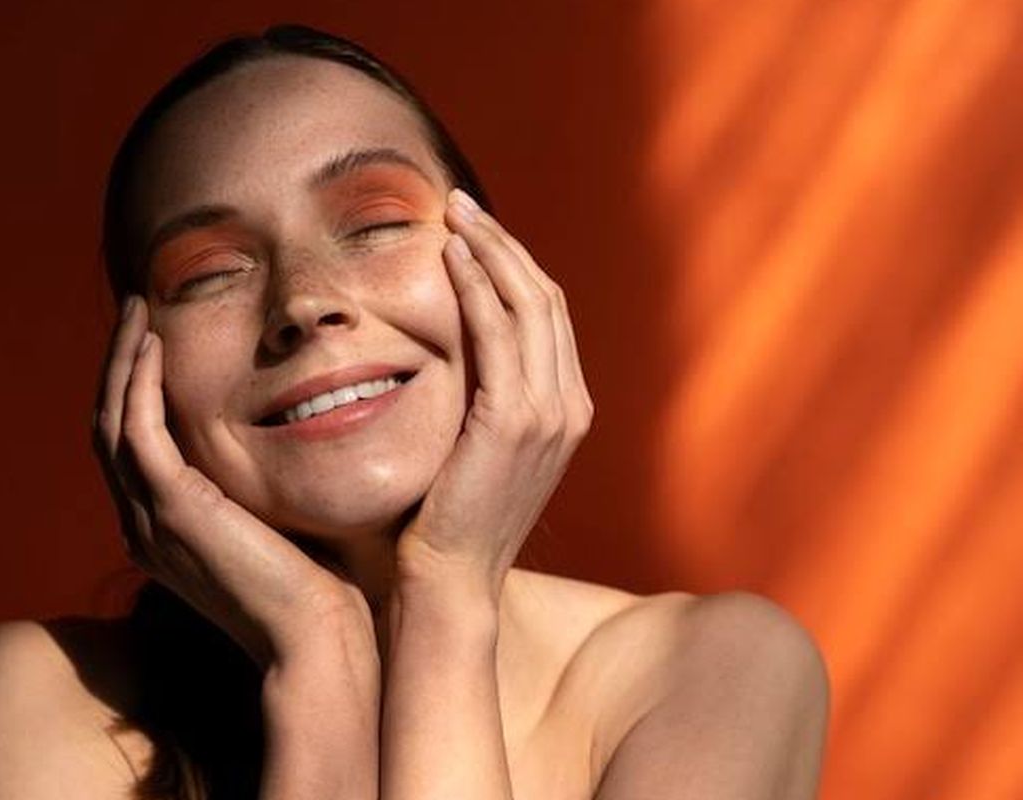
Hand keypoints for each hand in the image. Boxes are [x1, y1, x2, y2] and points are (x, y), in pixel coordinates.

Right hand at [92, 297, 377, 672]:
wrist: (318, 641)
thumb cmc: (316, 587)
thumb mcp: (278, 523)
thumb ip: (263, 486)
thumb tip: (297, 434)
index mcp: (167, 530)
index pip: (135, 445)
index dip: (137, 388)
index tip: (158, 340)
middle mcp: (144, 525)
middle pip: (110, 426)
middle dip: (119, 365)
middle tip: (137, 311)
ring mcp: (151, 520)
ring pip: (112, 422)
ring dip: (121, 362)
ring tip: (139, 312)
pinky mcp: (173, 511)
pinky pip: (137, 433)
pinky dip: (137, 384)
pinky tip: (152, 345)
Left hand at [394, 189, 593, 598]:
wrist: (452, 579)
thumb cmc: (453, 518)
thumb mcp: (484, 450)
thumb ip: (490, 398)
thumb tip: (462, 346)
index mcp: (569, 411)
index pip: (549, 318)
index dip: (515, 265)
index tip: (475, 231)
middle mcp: (572, 407)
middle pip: (546, 300)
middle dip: (504, 244)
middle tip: (461, 204)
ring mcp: (552, 414)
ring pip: (529, 304)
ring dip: (490, 250)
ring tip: (453, 213)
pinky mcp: (516, 420)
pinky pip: (499, 333)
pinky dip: (477, 287)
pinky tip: (450, 258)